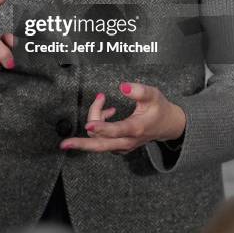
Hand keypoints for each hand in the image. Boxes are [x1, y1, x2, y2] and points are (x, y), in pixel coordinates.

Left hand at [60, 82, 185, 153]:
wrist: (169, 126)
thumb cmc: (159, 108)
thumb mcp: (153, 95)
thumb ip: (139, 90)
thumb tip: (122, 86)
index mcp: (136, 128)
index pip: (116, 130)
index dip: (102, 127)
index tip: (89, 125)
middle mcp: (128, 141)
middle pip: (101, 145)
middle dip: (82, 144)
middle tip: (65, 144)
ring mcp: (123, 145)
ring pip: (100, 140)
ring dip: (94, 122)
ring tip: (102, 101)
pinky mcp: (120, 146)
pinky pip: (104, 140)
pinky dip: (99, 127)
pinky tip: (107, 112)